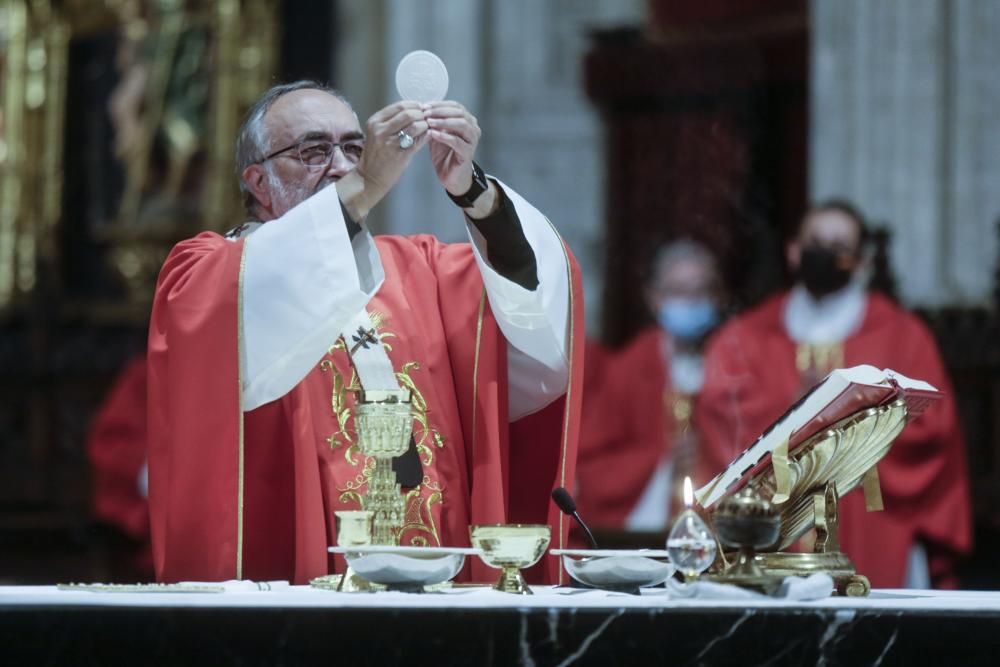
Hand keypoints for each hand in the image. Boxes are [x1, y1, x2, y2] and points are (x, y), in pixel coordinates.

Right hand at [337, 101, 427, 220]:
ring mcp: (390, 142)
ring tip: (428, 127)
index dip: (414, 105)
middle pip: (408, 113)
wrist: (369, 178)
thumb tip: (415, 110)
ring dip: (425, 125)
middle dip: (421, 114)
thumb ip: (393, 121)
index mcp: (375, 121)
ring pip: (415, 125)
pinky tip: (429, 135)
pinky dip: (426, 135)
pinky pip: (418, 140)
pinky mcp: (400, 154)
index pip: (399, 106)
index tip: (421, 109)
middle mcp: (381, 130)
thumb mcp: (378, 133)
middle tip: (427, 118)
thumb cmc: (376, 155)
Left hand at [424, 101, 481, 194]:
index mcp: (467, 120)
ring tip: (428, 122)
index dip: (439, 104)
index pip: (455, 106)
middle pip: (459, 112)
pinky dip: (444, 136)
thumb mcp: (437, 133)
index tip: (424, 106)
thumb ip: (433, 121)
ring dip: (443, 122)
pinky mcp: (468, 153)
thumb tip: (421, 107)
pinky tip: (432, 134)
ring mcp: (472, 140)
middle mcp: (473, 128)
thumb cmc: (444, 154)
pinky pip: (457, 141)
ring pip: (461, 124)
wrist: (450, 176)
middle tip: (425, 113)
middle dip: (440, 111)